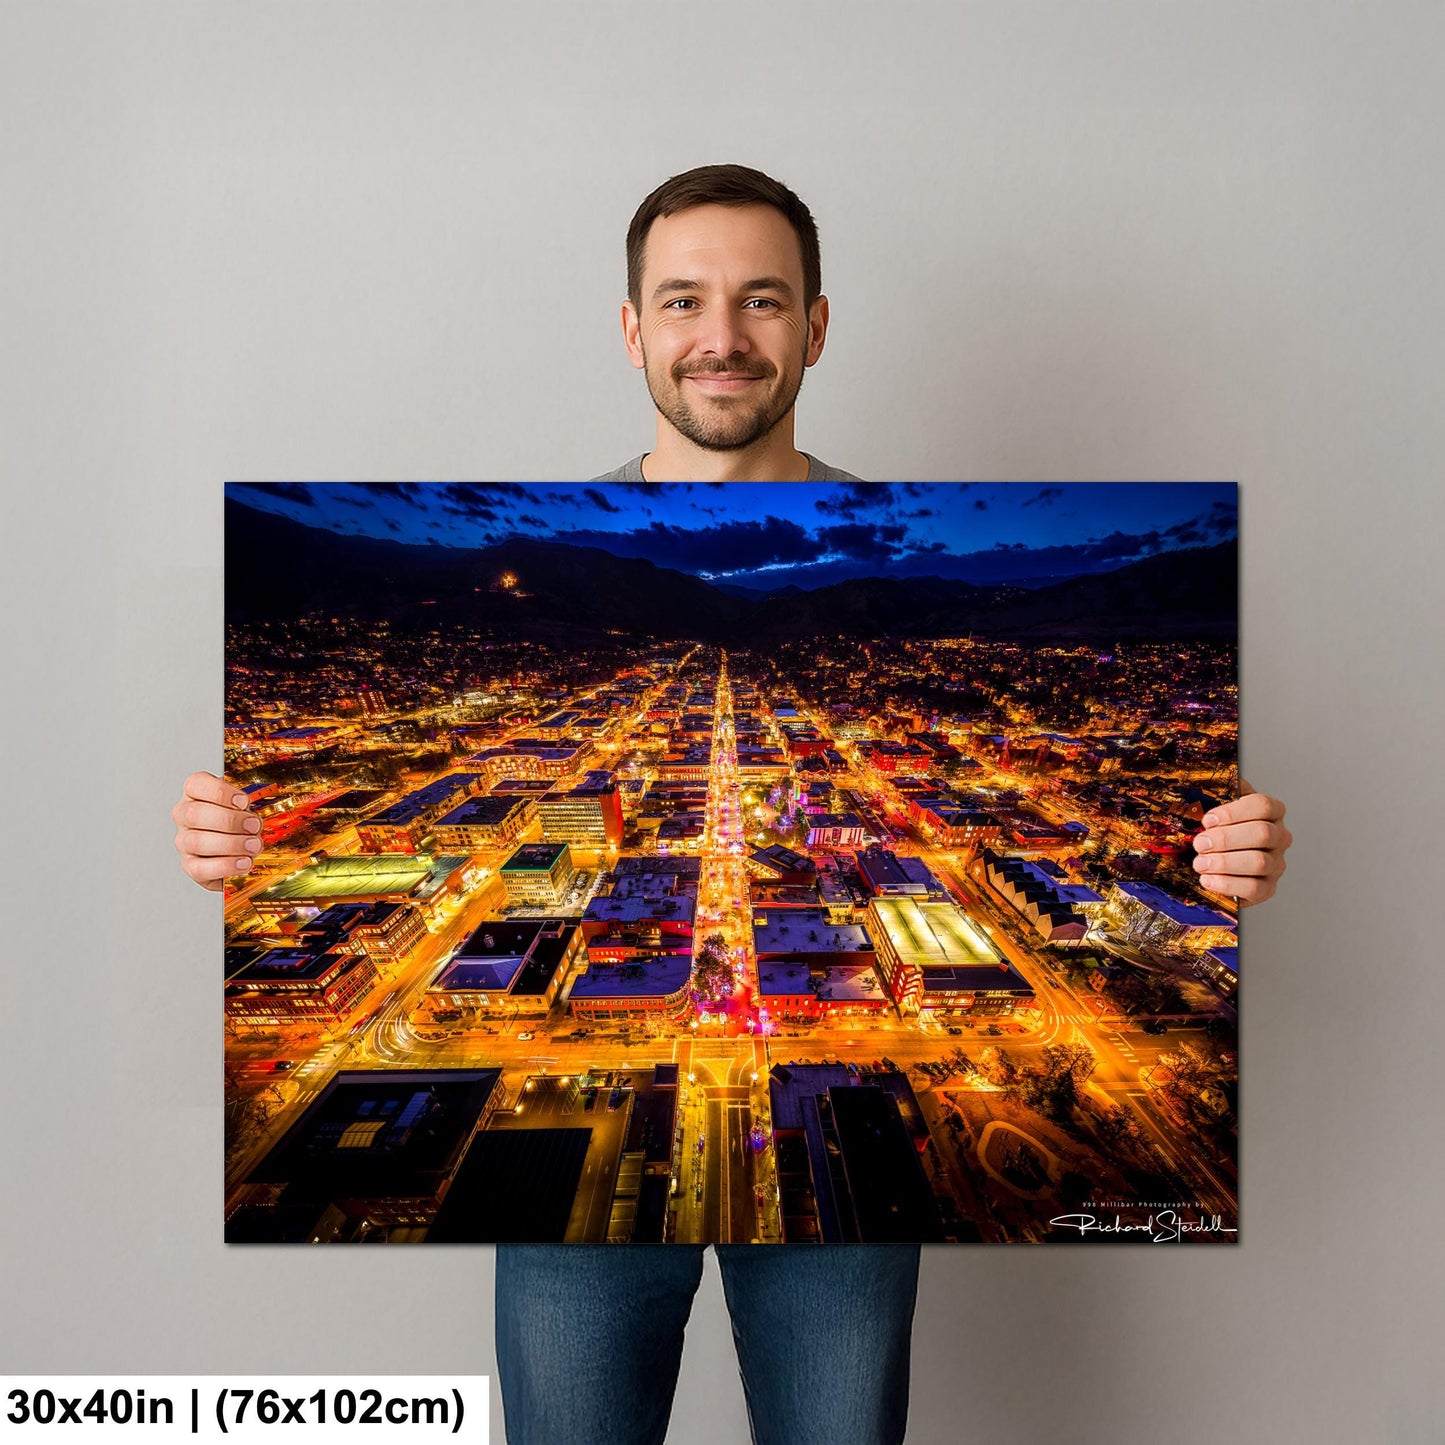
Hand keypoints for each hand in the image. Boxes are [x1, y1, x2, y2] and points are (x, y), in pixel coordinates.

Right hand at [171, 770, 261, 891]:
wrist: (234, 851)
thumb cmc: (238, 823)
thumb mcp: (244, 807)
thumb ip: (246, 808)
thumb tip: (254, 820)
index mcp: (195, 794)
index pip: (196, 784)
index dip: (220, 792)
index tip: (243, 801)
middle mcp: (184, 816)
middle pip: (195, 814)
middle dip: (229, 820)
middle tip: (254, 825)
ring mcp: (184, 841)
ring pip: (197, 841)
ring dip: (232, 844)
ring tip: (254, 845)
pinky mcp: (190, 865)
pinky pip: (201, 868)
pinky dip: (226, 865)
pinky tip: (244, 862)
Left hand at [1191, 777, 1291, 906]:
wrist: (1219, 862)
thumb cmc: (1220, 830)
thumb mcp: (1218, 807)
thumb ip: (1220, 792)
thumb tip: (1215, 778)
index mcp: (1271, 812)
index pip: (1263, 805)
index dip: (1234, 812)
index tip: (1207, 819)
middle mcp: (1279, 837)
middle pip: (1262, 834)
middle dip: (1226, 839)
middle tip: (1200, 843)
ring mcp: (1276, 863)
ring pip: (1259, 862)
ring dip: (1224, 862)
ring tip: (1200, 863)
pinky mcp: (1268, 888)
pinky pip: (1254, 888)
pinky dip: (1227, 884)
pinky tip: (1208, 879)